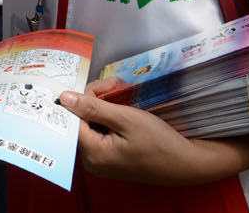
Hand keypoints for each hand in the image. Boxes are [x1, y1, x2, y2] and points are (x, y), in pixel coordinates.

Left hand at [57, 88, 217, 185]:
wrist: (184, 163)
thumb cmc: (158, 141)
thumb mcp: (126, 118)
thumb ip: (93, 107)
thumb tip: (64, 98)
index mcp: (93, 154)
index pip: (72, 119)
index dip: (81, 98)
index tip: (102, 85)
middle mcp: (91, 162)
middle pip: (79, 122)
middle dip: (92, 100)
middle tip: (113, 85)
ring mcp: (100, 163)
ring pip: (88, 126)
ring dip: (99, 107)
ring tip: (117, 94)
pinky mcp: (109, 160)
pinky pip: (98, 135)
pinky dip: (105, 119)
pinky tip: (118, 110)